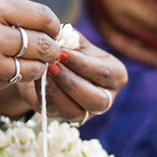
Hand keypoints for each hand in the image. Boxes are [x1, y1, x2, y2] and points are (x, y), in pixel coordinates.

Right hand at [0, 0, 62, 100]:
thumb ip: (10, 15)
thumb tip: (48, 28)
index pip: (43, 17)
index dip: (54, 26)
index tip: (53, 30)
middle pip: (43, 44)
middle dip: (51, 49)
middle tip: (50, 49)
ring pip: (34, 68)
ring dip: (39, 66)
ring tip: (33, 61)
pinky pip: (13, 81)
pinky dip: (18, 77)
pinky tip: (9, 70)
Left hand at [0, 27, 128, 122]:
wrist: (54, 66)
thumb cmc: (70, 51)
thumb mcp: (75, 41)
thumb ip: (71, 39)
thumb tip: (60, 38)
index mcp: (116, 75)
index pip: (102, 73)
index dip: (81, 64)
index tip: (61, 52)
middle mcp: (107, 97)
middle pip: (96, 100)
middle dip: (72, 83)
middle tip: (52, 66)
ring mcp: (88, 112)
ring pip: (77, 113)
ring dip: (58, 92)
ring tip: (45, 73)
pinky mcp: (68, 119)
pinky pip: (58, 114)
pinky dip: (48, 96)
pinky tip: (40, 81)